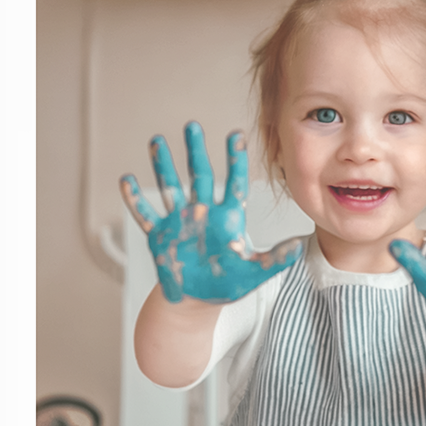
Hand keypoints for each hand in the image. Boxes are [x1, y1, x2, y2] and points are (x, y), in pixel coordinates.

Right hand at [120, 123, 301, 304]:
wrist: (197, 299)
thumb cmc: (227, 283)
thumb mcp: (254, 272)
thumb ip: (274, 259)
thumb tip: (299, 246)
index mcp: (228, 217)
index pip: (234, 182)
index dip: (235, 159)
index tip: (236, 134)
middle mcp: (203, 212)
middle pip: (199, 175)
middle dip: (195, 151)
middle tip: (192, 126)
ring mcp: (180, 221)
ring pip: (170, 187)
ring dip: (163, 165)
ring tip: (157, 141)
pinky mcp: (160, 235)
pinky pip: (145, 215)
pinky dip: (135, 200)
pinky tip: (126, 180)